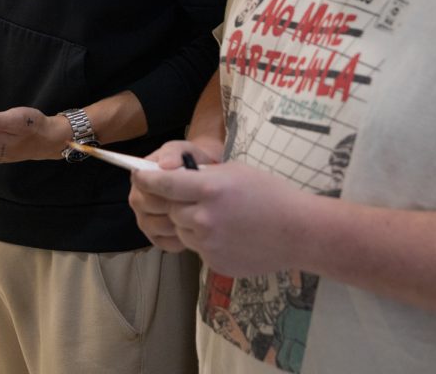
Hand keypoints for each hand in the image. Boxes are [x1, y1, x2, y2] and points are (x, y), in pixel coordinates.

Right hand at [128, 140, 219, 252]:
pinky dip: (180, 239)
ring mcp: (146, 221)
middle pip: (146, 209)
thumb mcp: (184, 149)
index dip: (162, 189)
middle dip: (171, 206)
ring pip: (156, 228)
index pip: (142, 187)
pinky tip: (193, 228)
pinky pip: (165, 244)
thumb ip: (174, 153)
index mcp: (140, 179)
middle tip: (193, 202)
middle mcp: (138, 201)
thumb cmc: (190, 163)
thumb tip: (164, 164)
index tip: (183, 187)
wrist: (205, 181)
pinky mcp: (157, 238)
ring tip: (195, 214)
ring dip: (177, 222)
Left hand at [131, 159, 307, 276]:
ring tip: (218, 216)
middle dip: (175, 202)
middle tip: (190, 197)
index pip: (163, 184)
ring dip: (189, 222)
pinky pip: (196, 247)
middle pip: (169, 209)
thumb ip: (201, 177)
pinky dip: (204, 240)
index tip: (138, 175)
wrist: (298, 232)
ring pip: (181, 230)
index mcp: (209, 189)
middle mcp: (204, 217)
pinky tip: (228, 233)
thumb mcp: (234, 172)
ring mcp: (208, 243)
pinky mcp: (213, 262)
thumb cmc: (270, 194)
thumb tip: (171, 177)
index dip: (146, 180)